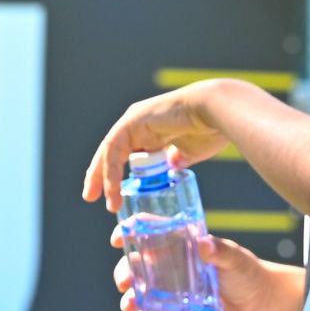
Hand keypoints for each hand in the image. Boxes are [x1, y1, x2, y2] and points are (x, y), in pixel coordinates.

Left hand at [83, 88, 231, 213]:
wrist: (218, 111)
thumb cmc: (211, 129)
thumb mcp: (189, 152)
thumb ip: (176, 159)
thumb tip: (171, 167)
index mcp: (151, 131)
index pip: (124, 155)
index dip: (115, 175)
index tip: (112, 197)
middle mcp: (138, 125)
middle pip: (111, 153)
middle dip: (100, 176)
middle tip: (91, 197)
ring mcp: (133, 121)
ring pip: (109, 152)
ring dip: (102, 176)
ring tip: (97, 198)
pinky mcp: (131, 121)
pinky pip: (114, 149)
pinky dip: (110, 169)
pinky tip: (110, 187)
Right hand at [111, 214, 278, 310]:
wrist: (257, 302)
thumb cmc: (246, 272)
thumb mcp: (235, 258)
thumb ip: (221, 251)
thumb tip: (204, 245)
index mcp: (177, 244)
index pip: (147, 231)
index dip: (128, 230)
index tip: (118, 238)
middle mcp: (166, 265)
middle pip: (133, 263)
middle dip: (123, 273)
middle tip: (124, 284)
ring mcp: (166, 288)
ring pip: (137, 291)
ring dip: (128, 299)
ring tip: (130, 308)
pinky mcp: (171, 310)